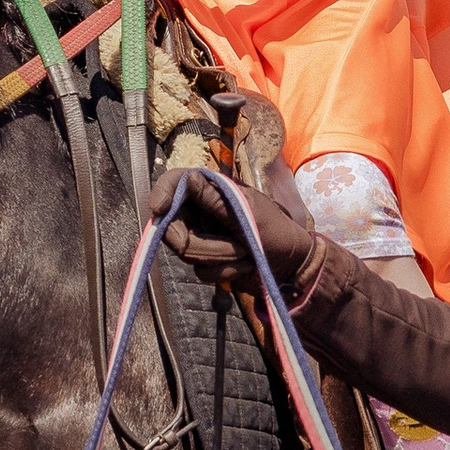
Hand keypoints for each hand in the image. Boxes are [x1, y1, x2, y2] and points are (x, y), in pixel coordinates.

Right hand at [152, 159, 317, 290]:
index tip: (158, 209)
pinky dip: (226, 271)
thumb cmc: (275, 230)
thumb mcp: (248, 213)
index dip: (161, 193)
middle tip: (233, 248)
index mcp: (211, 190)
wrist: (291, 264)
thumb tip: (189, 178)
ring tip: (246, 252)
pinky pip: (201, 271)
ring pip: (187, 251)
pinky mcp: (206, 261)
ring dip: (222, 256)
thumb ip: (215, 200)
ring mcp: (201, 237)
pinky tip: (245, 265)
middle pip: (173, 225)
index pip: (174, 182)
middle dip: (201, 242)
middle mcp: (200, 211)